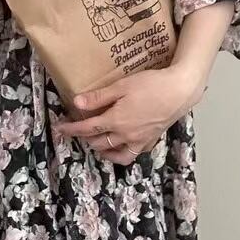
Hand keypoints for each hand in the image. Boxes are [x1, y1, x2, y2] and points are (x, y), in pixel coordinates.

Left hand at [54, 65, 205, 164]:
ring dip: (100, 149)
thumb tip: (77, 102)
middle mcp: (125, 134)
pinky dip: (120, 154)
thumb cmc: (152, 85)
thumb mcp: (122, 86)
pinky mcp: (150, 140)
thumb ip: (99, 97)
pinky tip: (118, 146)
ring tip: (94, 142)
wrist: (180, 91)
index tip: (60, 129)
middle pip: (97, 142)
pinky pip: (131, 154)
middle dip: (84, 137)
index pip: (87, 128)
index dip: (71, 129)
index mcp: (115, 120)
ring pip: (113, 153)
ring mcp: (138, 140)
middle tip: (77, 129)